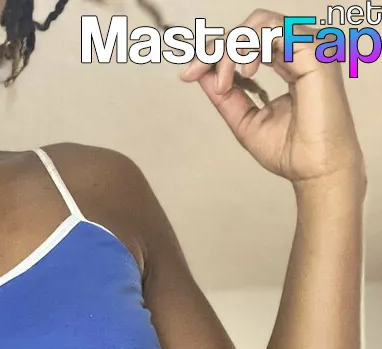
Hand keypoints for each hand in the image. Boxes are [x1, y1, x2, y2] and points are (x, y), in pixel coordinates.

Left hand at [179, 8, 365, 188]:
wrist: (313, 171)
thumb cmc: (289, 152)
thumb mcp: (244, 119)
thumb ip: (226, 95)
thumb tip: (202, 73)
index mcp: (287, 62)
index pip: (248, 42)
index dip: (215, 52)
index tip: (188, 74)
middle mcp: (299, 50)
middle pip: (250, 27)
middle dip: (216, 48)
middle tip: (195, 71)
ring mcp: (309, 48)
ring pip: (260, 23)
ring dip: (231, 48)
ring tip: (224, 81)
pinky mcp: (315, 52)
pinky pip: (275, 31)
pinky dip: (251, 47)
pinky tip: (245, 72)